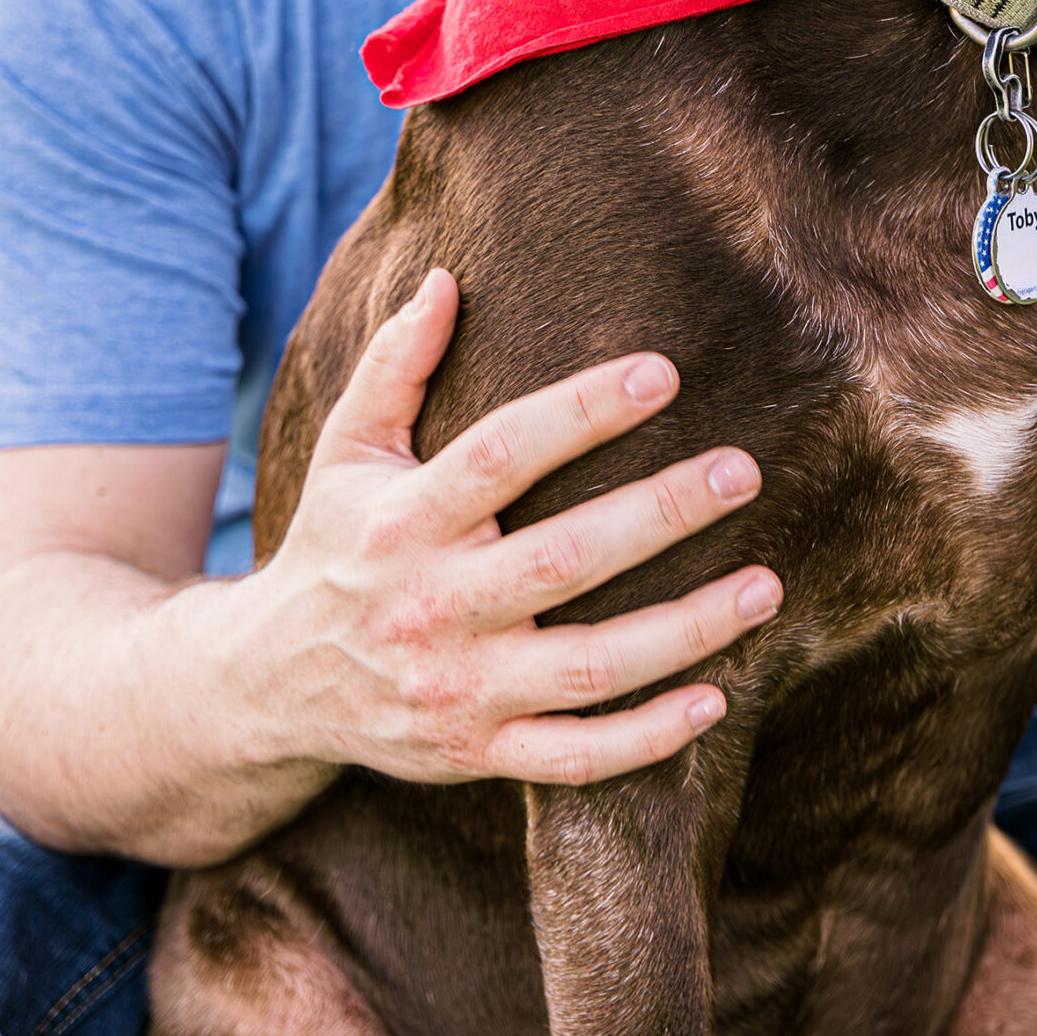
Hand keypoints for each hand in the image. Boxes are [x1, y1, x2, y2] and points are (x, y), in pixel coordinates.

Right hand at [254, 269, 781, 786]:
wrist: (269, 685)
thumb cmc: (334, 543)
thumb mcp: (347, 449)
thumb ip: (395, 364)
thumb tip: (444, 279)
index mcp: (404, 520)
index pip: (502, 455)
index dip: (582, 411)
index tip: (662, 373)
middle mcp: (434, 606)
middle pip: (562, 561)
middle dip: (661, 515)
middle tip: (743, 472)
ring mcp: (460, 688)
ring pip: (589, 667)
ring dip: (686, 631)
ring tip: (767, 584)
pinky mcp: (478, 751)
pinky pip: (575, 757)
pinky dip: (647, 738)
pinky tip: (716, 698)